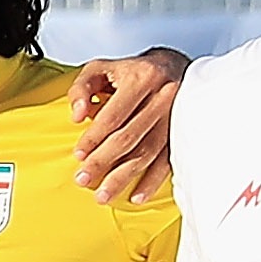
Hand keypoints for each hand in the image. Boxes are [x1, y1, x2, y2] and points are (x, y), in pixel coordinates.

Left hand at [66, 44, 187, 204]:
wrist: (173, 66)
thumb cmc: (131, 71)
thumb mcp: (100, 69)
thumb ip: (80, 89)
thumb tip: (77, 116)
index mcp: (141, 78)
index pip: (114, 114)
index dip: (94, 136)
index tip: (78, 155)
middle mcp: (163, 96)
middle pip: (130, 136)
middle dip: (103, 161)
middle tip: (83, 180)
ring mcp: (176, 116)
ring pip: (148, 152)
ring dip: (124, 177)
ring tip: (103, 195)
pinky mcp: (183, 131)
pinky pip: (169, 159)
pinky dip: (153, 180)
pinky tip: (138, 196)